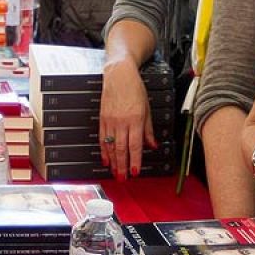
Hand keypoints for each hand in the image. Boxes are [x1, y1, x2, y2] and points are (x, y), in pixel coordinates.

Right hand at [98, 59, 155, 178]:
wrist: (119, 74)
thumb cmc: (135, 89)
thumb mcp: (147, 108)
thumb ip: (148, 129)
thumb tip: (152, 146)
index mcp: (136, 119)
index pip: (135, 145)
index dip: (135, 161)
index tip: (135, 172)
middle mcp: (122, 121)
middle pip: (122, 149)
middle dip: (122, 166)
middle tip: (122, 179)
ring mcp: (110, 120)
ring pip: (111, 145)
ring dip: (112, 161)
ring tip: (114, 173)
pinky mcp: (102, 118)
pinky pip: (102, 138)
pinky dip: (103, 150)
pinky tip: (105, 159)